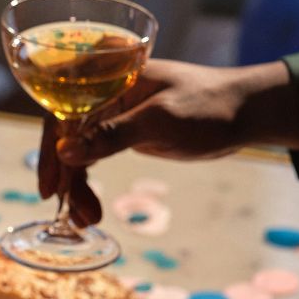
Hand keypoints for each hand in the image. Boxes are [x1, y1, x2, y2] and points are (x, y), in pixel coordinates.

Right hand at [38, 60, 298, 225]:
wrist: (247, 112)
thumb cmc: (209, 107)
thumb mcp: (160, 122)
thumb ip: (111, 134)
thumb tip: (65, 152)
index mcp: (108, 78)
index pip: (62, 112)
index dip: (51, 150)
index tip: (50, 188)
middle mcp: (104, 94)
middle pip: (65, 136)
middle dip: (66, 177)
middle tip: (70, 212)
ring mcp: (113, 114)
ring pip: (77, 152)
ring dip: (77, 186)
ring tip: (87, 219)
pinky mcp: (124, 133)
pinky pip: (93, 157)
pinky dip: (90, 182)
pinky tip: (90, 207)